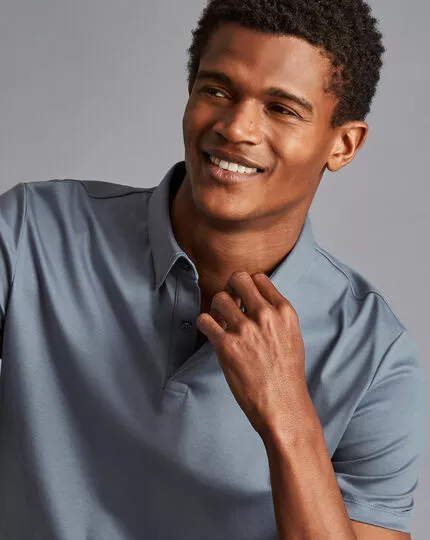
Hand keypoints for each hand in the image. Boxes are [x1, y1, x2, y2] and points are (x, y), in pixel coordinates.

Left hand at [196, 271, 307, 440]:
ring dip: (216, 308)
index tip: (243, 299)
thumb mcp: (291, 336)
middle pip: (238, 279)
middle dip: (230, 289)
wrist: (283, 405)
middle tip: (229, 304)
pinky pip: (204, 320)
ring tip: (219, 322)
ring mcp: (245, 329)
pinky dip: (204, 324)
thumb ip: (275, 315)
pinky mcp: (227, 346)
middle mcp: (265, 315)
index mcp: (283, 311)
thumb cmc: (287, 374)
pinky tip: (211, 333)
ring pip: (219, 298)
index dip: (247, 287)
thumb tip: (254, 301)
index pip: (259, 278)